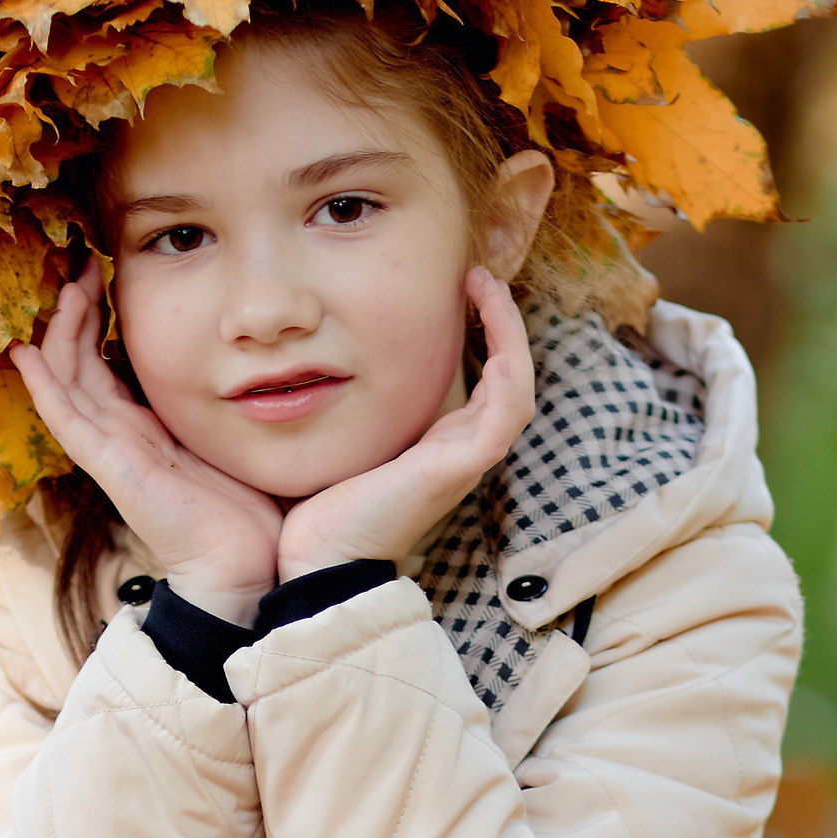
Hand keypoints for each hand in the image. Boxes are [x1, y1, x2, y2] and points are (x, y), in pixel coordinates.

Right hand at [11, 263, 283, 622]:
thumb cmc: (244, 513)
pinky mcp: (111, 468)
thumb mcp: (227, 442)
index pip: (103, 365)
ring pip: (67, 382)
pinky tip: (26, 353)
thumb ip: (217, 409)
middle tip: (81, 263)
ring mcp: (110, 451)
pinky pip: (65, 419)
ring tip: (66, 286)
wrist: (241, 569)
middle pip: (78, 364)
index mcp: (145, 429)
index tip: (103, 274)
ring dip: (61, 333)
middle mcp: (121, 436)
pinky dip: (44, 386)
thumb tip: (247, 367)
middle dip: (76, 311)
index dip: (96, 320)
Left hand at [274, 269, 536, 581]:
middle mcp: (461, 451)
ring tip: (489, 286)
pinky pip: (506, 411)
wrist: (320, 562)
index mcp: (440, 447)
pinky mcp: (460, 466)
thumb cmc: (322, 510)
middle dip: (503, 323)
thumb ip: (356, 408)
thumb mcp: (345, 440)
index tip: (462, 287)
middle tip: (481, 275)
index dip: (483, 334)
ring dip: (510, 333)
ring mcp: (466, 460)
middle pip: (509, 378)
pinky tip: (493, 325)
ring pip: (517, 388)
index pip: (484, 382)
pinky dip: (509, 366)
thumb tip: (319, 363)